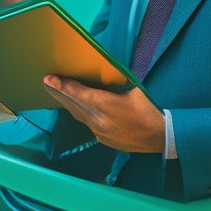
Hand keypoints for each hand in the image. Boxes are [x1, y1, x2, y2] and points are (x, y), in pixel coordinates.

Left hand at [43, 75, 164, 152]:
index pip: (79, 94)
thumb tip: (103, 69)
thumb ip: (117, 80)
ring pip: (78, 115)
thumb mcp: (135, 88)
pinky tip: (75, 107)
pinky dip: (78, 113)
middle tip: (46, 82)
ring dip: (67, 103)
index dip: (63, 85)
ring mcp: (100, 133)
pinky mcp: (104, 140)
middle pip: (74, 105)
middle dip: (59, 92)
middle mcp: (99, 121)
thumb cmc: (151, 108)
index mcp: (106, 106)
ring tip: (55, 91)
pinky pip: (86, 123)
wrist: (165, 137)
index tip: (48, 78)